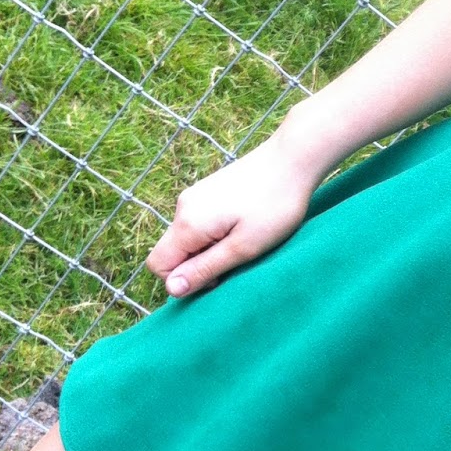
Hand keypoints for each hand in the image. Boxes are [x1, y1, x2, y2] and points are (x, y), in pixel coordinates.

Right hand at [145, 125, 334, 298]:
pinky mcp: (207, 191)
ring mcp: (194, 196)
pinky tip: (244, 226)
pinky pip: (199, 224)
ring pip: (187, 238)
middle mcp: (183, 207)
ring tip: (245, 240)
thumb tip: (172, 289)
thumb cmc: (274, 207)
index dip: (184, 280)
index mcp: (187, 223)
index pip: (158, 265)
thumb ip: (204, 269)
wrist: (292, 161)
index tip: (219, 276)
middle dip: (198, 265)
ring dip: (210, 249)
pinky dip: (216, 234)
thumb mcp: (242, 248)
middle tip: (237, 258)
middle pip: (172, 251)